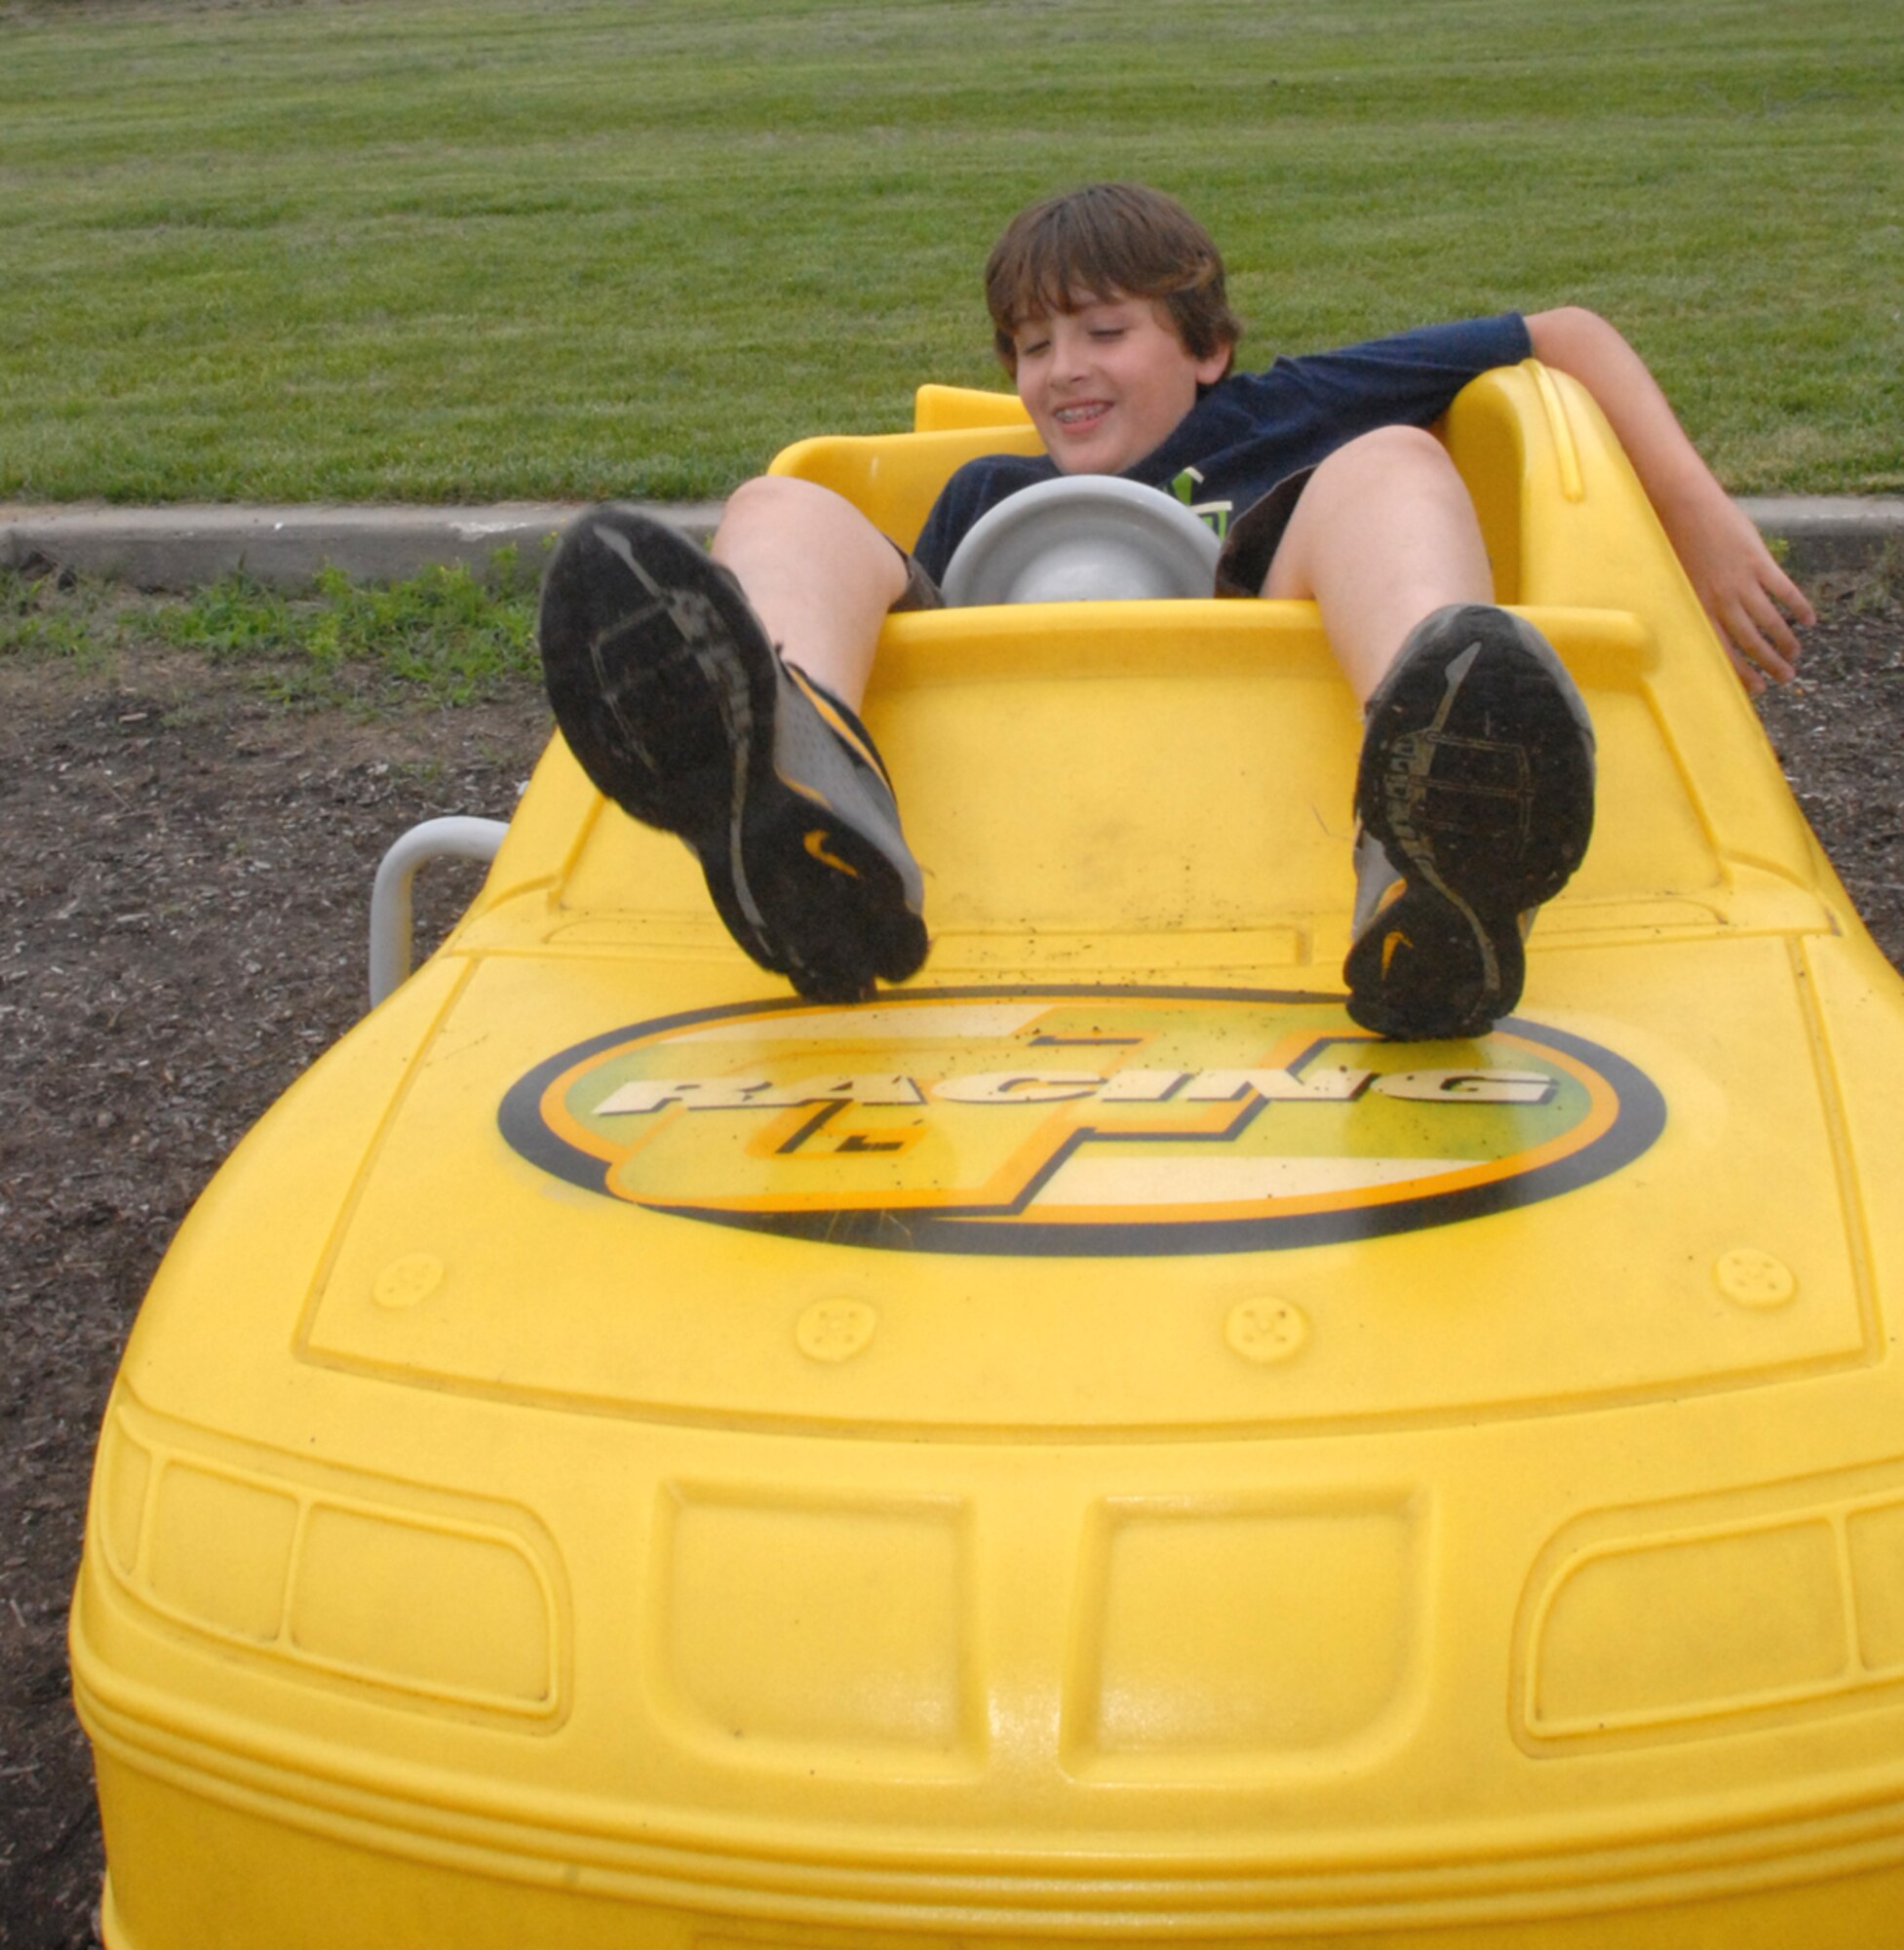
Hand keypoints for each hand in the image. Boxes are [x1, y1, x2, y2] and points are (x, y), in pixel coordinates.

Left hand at [1661, 486, 1814, 693]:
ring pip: (1770, 622)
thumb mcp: (1678, 583)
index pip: (1724, 652)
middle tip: (1786, 679)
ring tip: (1796, 655)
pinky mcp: (1760, 562)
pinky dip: (1799, 607)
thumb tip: (1701, 629)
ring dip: (1786, 642)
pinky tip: (1810, 620)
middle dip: (1770, 664)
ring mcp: (1743, 582)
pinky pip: (1784, 591)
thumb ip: (1693, 606)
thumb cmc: (1675, 544)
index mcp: (1699, 609)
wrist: (1685, 508)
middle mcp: (1722, 601)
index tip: (1758, 689)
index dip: (1743, 674)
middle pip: (1751, 642)